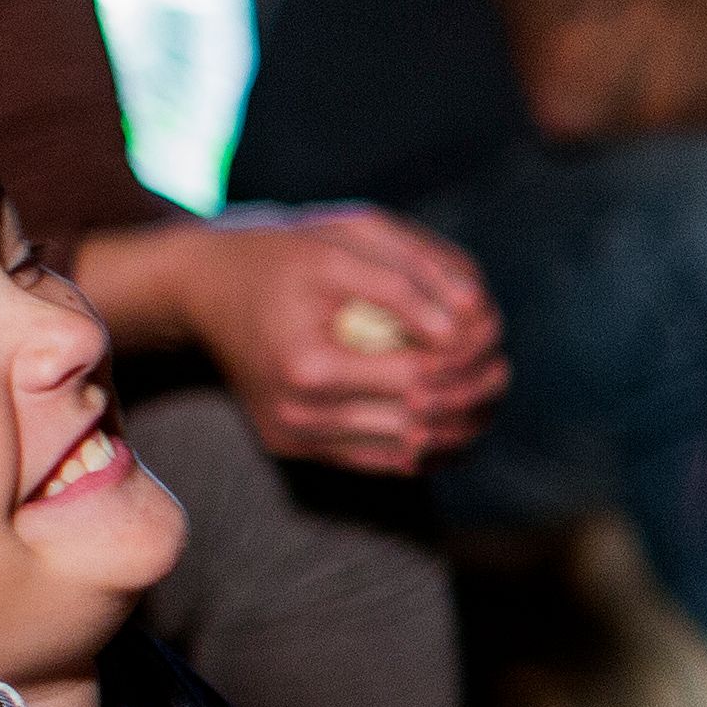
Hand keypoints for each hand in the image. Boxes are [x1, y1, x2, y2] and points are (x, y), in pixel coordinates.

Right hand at [140, 210, 505, 473]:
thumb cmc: (280, 254)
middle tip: (503, 367)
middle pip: (422, 423)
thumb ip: (411, 276)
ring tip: (488, 390)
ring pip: (410, 453)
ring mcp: (296, 440)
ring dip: (462, 426)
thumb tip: (474, 315)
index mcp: (309, 366)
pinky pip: (382, 464)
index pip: (421, 376)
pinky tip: (456, 418)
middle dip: (475, 395)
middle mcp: (298, 416)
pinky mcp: (297, 450)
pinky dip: (431, 446)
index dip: (468, 356)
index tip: (488, 327)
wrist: (203, 290)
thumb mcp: (343, 242)